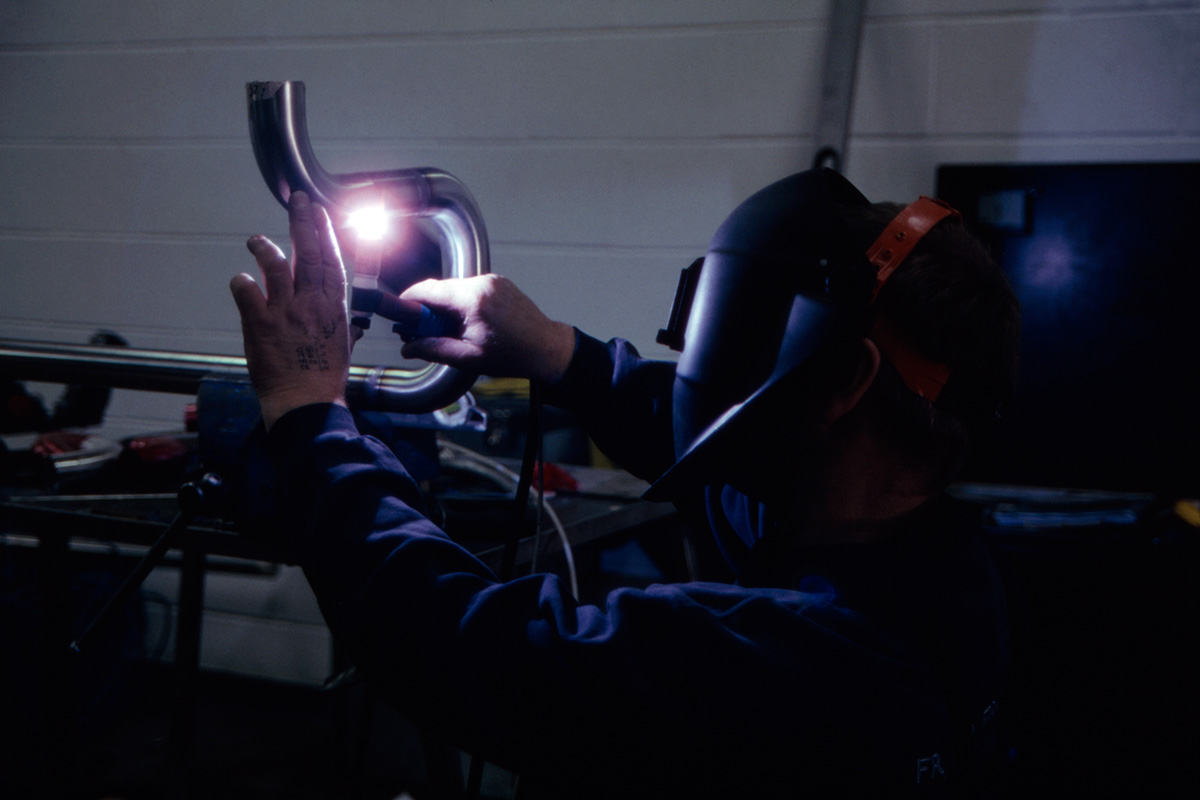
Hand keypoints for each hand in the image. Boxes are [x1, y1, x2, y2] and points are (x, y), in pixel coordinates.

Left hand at [230, 192, 352, 429]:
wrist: (305, 403)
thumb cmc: (323, 379)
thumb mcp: (342, 347)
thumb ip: (343, 328)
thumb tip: (351, 325)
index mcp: (333, 309)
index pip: (331, 261)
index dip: (325, 234)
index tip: (319, 214)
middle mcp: (311, 304)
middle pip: (307, 253)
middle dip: (302, 223)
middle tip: (297, 201)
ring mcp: (285, 312)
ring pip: (275, 266)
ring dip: (265, 248)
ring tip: (256, 240)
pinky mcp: (260, 324)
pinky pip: (247, 292)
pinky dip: (242, 282)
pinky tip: (240, 278)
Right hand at [398, 274, 575, 383]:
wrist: (547, 349)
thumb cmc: (513, 356)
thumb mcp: (469, 358)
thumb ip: (435, 350)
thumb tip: (408, 349)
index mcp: (473, 300)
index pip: (428, 290)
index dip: (409, 301)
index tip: (401, 314)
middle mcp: (482, 284)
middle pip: (440, 289)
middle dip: (428, 309)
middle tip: (423, 332)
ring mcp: (493, 281)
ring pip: (455, 289)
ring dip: (446, 307)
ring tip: (451, 332)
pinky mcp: (499, 283)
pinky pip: (470, 289)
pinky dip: (462, 303)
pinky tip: (467, 323)